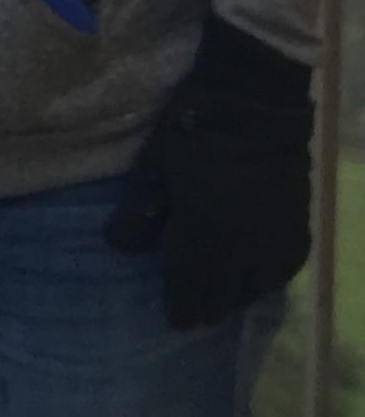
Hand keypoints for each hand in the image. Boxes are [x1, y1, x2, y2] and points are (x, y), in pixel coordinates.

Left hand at [104, 15, 313, 327]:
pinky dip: (262, 277)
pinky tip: (247, 267)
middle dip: (204, 303)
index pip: (193, 296)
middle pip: (225, 301)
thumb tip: (117, 247)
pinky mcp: (300, 230)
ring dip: (234, 292)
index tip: (171, 313)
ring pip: (255, 292)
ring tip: (215, 282)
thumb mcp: (154, 168)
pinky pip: (281, 273)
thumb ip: (139, 214)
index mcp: (207, 236)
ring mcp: (278, 242)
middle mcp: (247, 250)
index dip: (179, 309)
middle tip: (188, 297)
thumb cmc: (193, 130)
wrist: (254, 102)